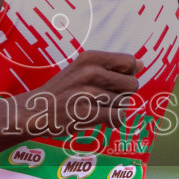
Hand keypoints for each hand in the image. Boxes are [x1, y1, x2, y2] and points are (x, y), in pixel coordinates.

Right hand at [22, 50, 141, 135]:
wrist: (37, 110)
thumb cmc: (63, 89)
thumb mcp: (83, 68)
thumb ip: (112, 66)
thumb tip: (141, 64)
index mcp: (91, 57)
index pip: (130, 62)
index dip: (128, 74)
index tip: (116, 82)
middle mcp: (90, 72)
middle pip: (132, 84)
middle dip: (125, 94)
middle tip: (108, 98)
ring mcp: (88, 93)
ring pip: (125, 103)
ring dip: (116, 109)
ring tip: (99, 108)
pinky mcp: (87, 114)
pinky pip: (117, 117)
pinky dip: (114, 121)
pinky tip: (104, 120)